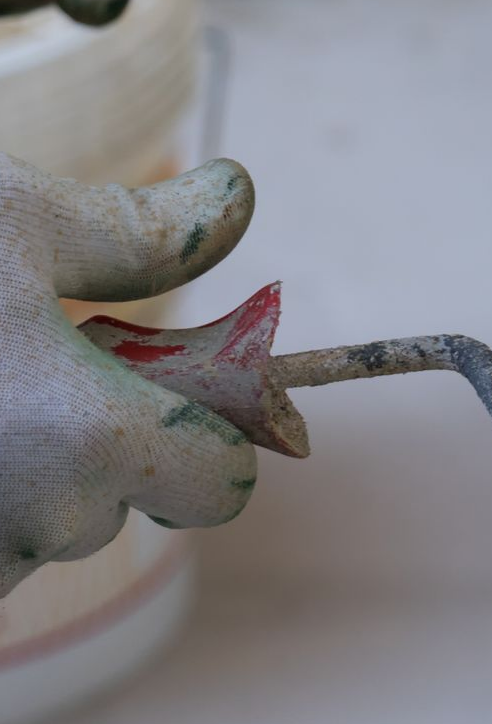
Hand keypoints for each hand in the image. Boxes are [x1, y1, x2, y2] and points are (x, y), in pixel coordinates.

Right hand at [0, 153, 256, 597]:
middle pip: (125, 501)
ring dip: (28, 473)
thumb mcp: (19, 221)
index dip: (213, 436)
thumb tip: (238, 195)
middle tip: (30, 363)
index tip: (165, 387)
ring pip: (46, 528)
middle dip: (101, 441)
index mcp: (88, 440)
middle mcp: (33, 526)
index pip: (224, 485)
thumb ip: (143, 231)